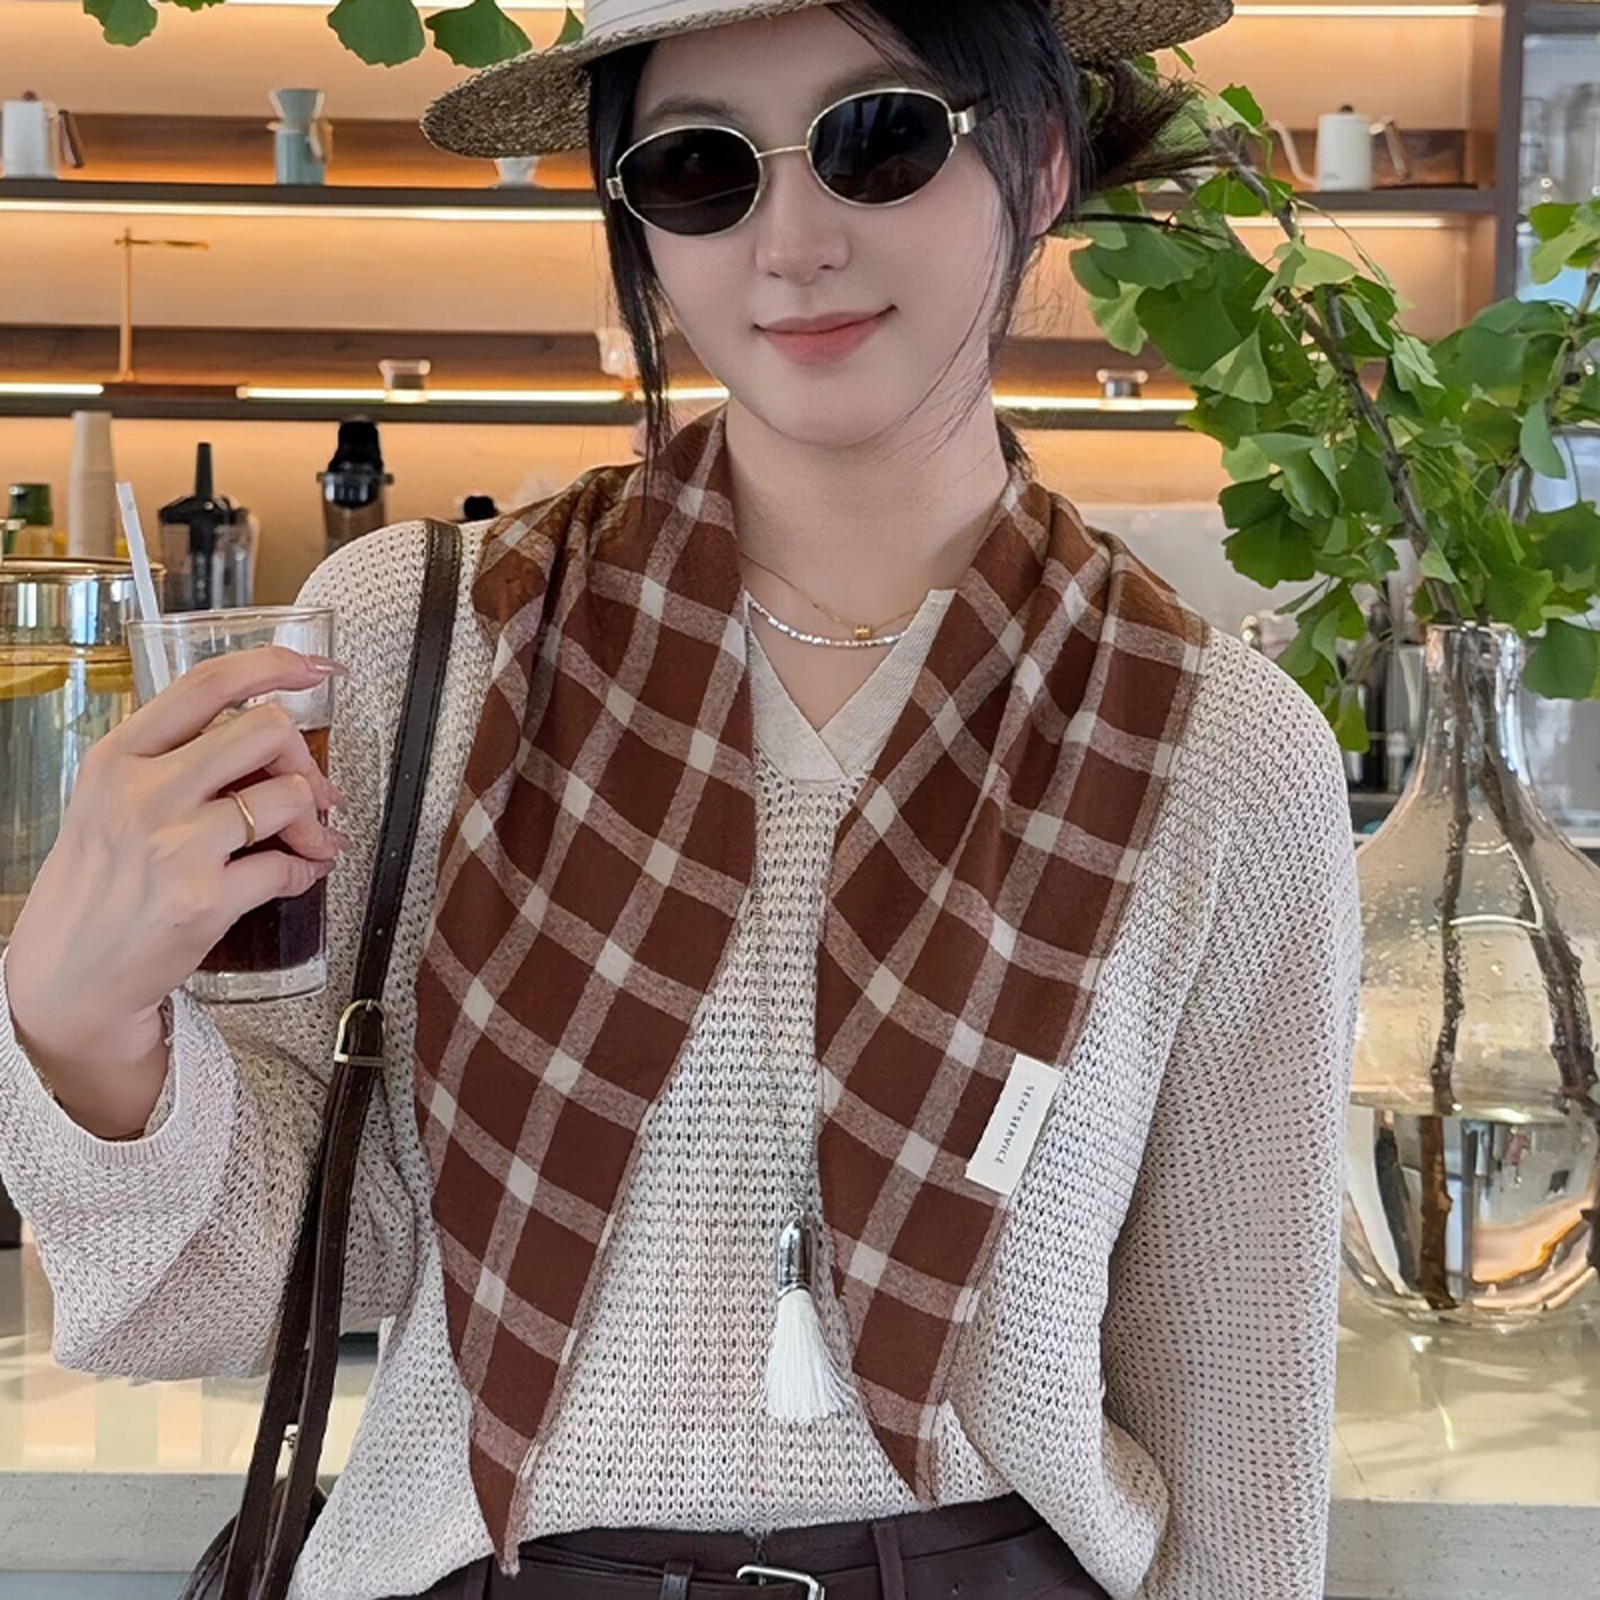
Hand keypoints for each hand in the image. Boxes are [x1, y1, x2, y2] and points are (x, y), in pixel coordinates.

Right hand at [5, 646, 349, 1089]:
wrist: (68, 976)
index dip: (272, 665)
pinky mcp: (204, 897)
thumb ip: (180, 763)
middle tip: (310, 792)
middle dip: (304, 760)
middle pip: (265, 730)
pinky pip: (288, 866)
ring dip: (314, 821)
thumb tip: (271, 743)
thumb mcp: (112, 803)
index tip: (314, 669)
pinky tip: (297, 875)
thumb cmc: (99, 884)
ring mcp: (174, 844)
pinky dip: (307, 870)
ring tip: (309, 841)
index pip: (206, 685)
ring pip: (289, 795)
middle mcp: (144, 791)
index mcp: (119, 756)